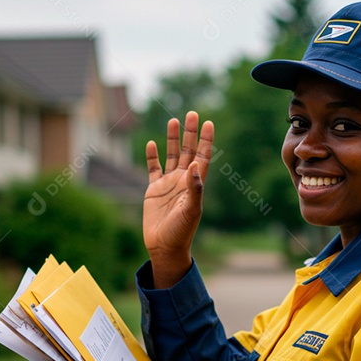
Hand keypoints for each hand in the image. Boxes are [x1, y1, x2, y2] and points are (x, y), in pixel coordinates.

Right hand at [143, 111, 213, 287]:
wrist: (164, 246)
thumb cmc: (181, 231)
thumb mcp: (191, 210)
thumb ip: (194, 188)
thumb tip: (194, 166)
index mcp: (195, 184)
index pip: (202, 156)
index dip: (206, 140)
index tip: (209, 123)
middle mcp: (183, 180)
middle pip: (188, 151)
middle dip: (191, 133)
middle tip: (193, 113)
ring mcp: (169, 184)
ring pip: (172, 155)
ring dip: (173, 139)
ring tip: (173, 120)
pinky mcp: (154, 190)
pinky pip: (153, 169)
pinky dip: (152, 156)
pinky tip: (151, 143)